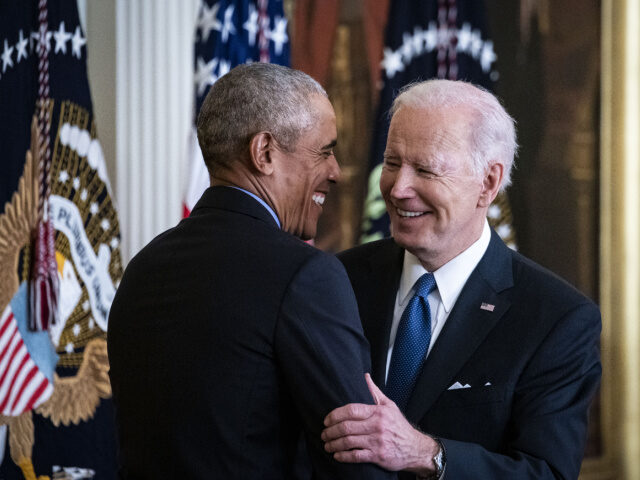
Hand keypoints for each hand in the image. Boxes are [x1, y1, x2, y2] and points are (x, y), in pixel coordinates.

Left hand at [321, 373, 439, 474]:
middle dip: (331, 431)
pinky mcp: (378, 456)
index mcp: (378, 412)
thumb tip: (365, 377)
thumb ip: (375, 392)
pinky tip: (337, 456)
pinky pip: (356, 456)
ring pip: (348, 442)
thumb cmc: (400, 426)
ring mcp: (377, 441)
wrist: (415, 448)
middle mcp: (377, 426)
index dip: (335, 415)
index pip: (352, 410)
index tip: (327, 420)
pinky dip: (343, 456)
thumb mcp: (389, 406)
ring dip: (334, 444)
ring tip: (327, 445)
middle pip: (347, 427)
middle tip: (324, 434)